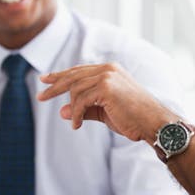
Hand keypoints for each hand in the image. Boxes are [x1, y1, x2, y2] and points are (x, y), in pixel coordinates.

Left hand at [37, 63, 177, 143]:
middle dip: (55, 86)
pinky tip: (76, 125)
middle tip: (40, 96)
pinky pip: (80, 101)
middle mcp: (108, 69)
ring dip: (72, 109)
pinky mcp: (106, 87)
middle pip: (73, 75)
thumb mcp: (105, 112)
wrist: (153, 123)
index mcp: (110, 70)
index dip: (61, 75)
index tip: (46, 80)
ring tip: (75, 123)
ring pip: (75, 89)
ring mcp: (107, 76)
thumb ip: (85, 109)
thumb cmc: (134, 119)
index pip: (80, 70)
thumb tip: (60, 111)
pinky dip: (75, 114)